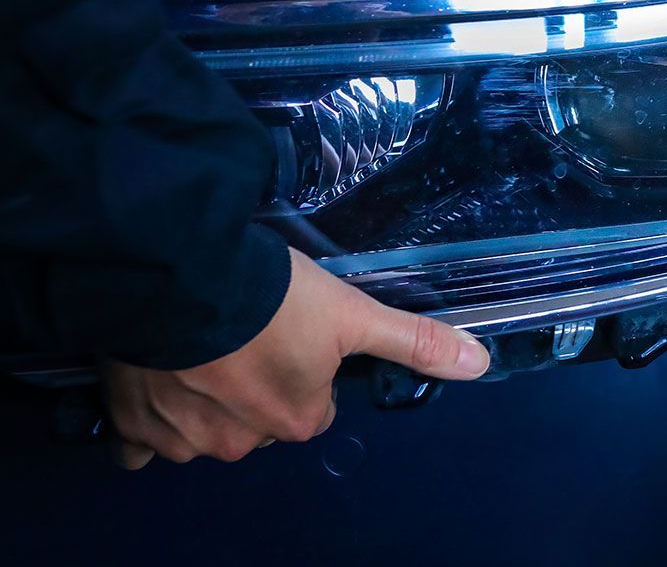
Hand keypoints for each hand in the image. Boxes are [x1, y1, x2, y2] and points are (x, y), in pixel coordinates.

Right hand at [101, 248, 489, 469]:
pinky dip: (148, 419)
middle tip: (247, 334)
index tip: (293, 337)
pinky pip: (140, 442)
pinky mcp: (132, 423)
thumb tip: (479, 363)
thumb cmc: (273, 297)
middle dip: (255, 385)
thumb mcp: (354, 313)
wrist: (181, 278)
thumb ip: (413, 341)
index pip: (313, 408)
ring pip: (202, 428)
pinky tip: (156, 384)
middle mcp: (240, 442)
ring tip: (202, 344)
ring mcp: (182, 437)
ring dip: (202, 397)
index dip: (307, 372)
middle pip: (258, 419)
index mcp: (296, 420)